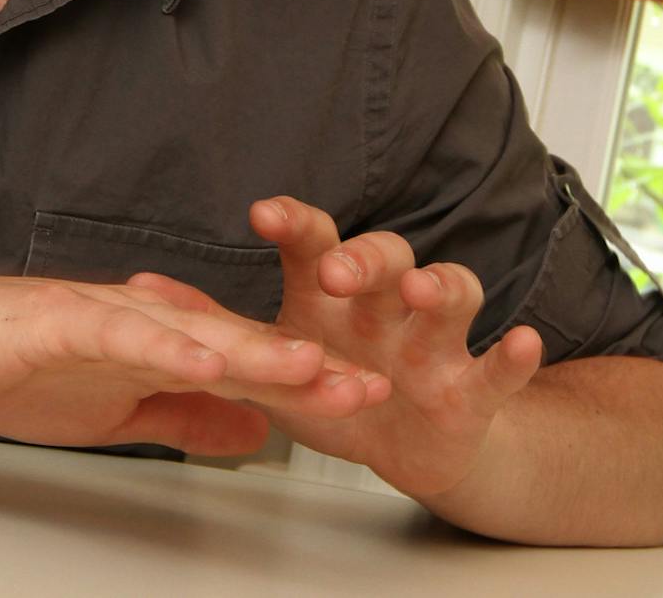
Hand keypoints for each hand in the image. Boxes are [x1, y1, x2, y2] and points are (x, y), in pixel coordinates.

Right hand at [0, 271, 385, 455]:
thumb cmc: (19, 368)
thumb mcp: (122, 414)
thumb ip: (189, 419)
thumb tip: (256, 436)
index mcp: (164, 345)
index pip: (249, 367)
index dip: (310, 384)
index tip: (369, 398)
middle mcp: (148, 320)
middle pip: (239, 345)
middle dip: (305, 367)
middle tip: (368, 384)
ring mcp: (108, 315)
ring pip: (192, 332)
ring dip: (251, 348)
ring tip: (308, 365)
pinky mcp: (64, 320)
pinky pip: (122, 332)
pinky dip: (164, 344)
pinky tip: (201, 357)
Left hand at [133, 197, 542, 499]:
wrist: (402, 447)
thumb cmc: (331, 383)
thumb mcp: (269, 356)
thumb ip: (213, 323)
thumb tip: (139, 289)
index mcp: (334, 292)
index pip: (315, 242)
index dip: (293, 224)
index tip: (263, 214)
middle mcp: (388, 304)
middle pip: (386, 257)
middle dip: (364, 259)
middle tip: (339, 272)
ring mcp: (434, 343)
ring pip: (451, 292)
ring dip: (440, 286)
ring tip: (425, 290)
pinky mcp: (471, 389)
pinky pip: (498, 367)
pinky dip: (513, 355)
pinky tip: (523, 342)